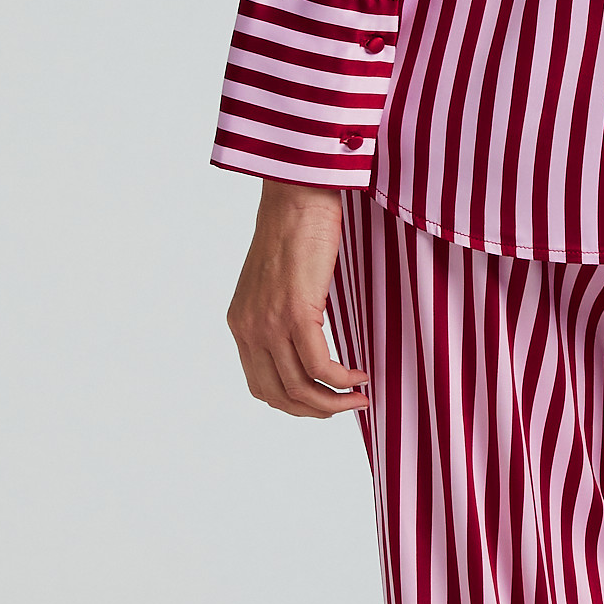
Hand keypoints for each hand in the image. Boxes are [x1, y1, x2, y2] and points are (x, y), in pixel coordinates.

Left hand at [227, 180, 369, 417]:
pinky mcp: (294, 312)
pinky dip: (343, 379)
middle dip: (316, 410)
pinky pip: (320, 366)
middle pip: (280, 396)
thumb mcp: (281, 282)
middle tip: (348, 406)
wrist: (298, 194)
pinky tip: (361, 375)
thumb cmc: (298, 229)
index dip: (295, 403)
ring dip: (334, 402)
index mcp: (242, 323)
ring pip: (300, 388)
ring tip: (360, 396)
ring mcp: (268, 323)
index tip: (325, 400)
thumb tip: (312, 340)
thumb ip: (286, 313)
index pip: (261, 385)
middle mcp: (248, 328)